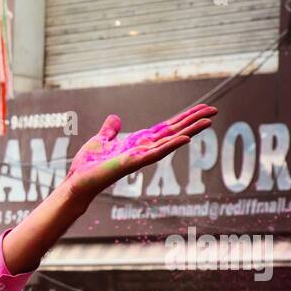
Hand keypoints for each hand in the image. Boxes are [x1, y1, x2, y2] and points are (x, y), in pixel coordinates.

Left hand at [64, 104, 215, 202]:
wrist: (76, 182)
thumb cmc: (87, 166)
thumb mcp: (100, 140)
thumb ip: (109, 130)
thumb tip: (115, 118)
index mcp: (138, 142)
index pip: (166, 127)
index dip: (184, 117)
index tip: (202, 108)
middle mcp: (143, 149)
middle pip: (174, 132)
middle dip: (194, 121)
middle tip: (214, 111)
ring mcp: (140, 157)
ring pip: (170, 141)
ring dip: (190, 131)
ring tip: (208, 122)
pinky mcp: (132, 163)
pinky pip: (155, 154)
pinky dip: (171, 146)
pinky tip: (186, 139)